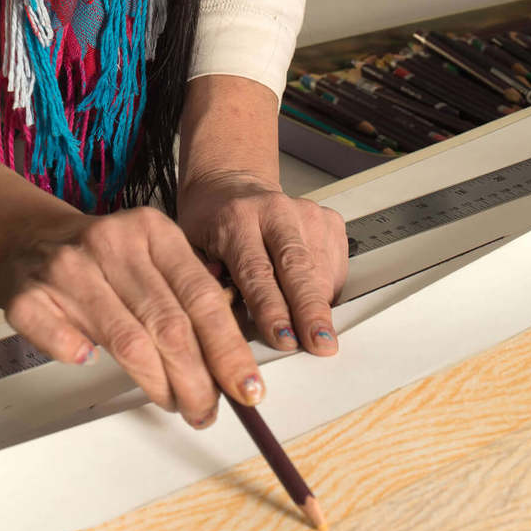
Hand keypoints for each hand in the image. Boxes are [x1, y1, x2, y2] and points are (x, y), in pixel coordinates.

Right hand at [0, 203, 265, 428]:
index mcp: (150, 230)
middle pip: (169, 325)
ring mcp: (68, 267)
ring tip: (174, 403)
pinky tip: (92, 362)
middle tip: (207, 410)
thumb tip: (231, 360)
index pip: (201, 295)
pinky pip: (66, 344)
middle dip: (197, 381)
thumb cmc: (101, 257)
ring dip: (158, 385)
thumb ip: (187, 293)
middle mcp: (110, 242)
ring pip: (128, 342)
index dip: (228, 348)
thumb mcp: (150, 254)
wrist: (28, 237)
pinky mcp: (30, 295)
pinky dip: (81, 360)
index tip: (246, 386)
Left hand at [177, 171, 348, 354]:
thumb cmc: (212, 222)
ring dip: (319, 308)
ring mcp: (305, 213)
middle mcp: (274, 210)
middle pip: (298, 267)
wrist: (231, 187)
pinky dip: (327, 293)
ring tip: (312, 333)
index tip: (283, 339)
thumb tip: (228, 323)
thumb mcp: (193, 249)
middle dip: (311, 311)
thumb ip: (208, 284)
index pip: (256, 270)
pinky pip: (336, 268)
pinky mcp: (328, 220)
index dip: (272, 308)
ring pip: (322, 271)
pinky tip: (311, 299)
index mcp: (236, 218)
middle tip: (320, 344)